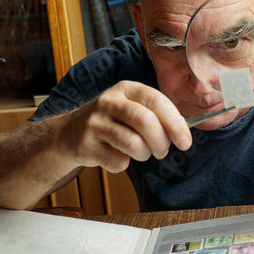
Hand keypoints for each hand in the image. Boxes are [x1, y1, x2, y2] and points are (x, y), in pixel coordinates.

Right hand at [60, 81, 191, 172]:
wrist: (68, 134)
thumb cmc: (111, 122)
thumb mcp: (130, 107)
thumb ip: (155, 114)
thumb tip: (183, 132)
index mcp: (126, 88)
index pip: (157, 101)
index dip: (176, 123)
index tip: (186, 142)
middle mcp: (109, 101)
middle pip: (146, 122)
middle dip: (161, 142)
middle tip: (162, 151)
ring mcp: (95, 123)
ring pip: (133, 144)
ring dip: (145, 154)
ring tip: (141, 153)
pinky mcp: (86, 145)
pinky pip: (118, 162)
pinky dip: (123, 165)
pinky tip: (116, 157)